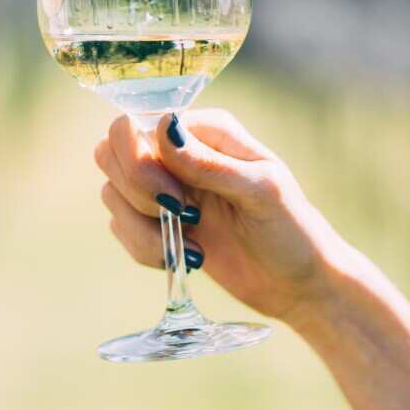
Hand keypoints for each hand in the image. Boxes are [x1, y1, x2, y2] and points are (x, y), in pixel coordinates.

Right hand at [94, 109, 342, 322]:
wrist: (298, 283)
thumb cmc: (292, 230)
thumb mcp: (260, 192)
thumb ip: (210, 163)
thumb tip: (164, 127)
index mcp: (204, 130)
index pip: (136, 125)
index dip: (140, 164)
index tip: (179, 201)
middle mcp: (177, 151)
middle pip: (111, 152)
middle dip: (138, 194)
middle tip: (183, 219)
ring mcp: (164, 186)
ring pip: (111, 192)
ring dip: (142, 228)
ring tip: (192, 247)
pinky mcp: (156, 222)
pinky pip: (120, 227)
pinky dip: (145, 249)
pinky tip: (189, 258)